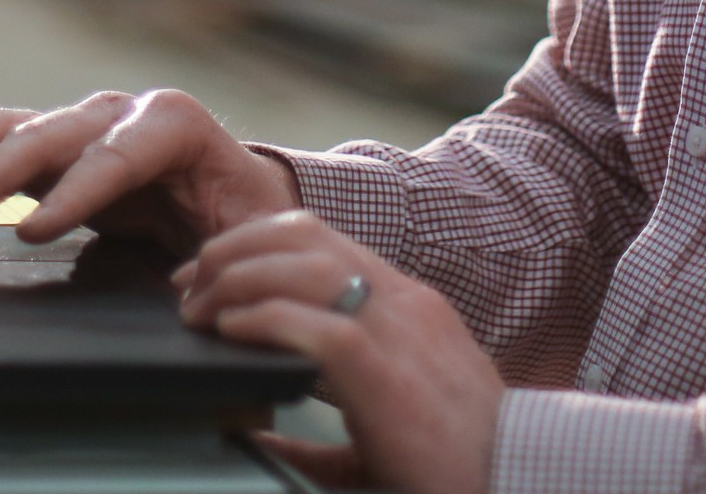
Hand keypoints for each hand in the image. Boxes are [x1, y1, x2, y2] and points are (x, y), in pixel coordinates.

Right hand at [0, 88, 298, 248]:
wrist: (235, 190)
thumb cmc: (245, 216)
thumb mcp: (254, 234)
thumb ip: (233, 257)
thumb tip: (194, 293)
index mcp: (174, 126)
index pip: (118, 155)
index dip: (74, 192)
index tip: (33, 233)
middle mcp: (121, 112)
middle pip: (50, 136)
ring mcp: (82, 124)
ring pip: (12, 128)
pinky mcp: (55, 144)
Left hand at [175, 210, 500, 493]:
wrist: (518, 478)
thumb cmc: (457, 463)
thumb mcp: (384, 426)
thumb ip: (322, 422)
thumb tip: (252, 430)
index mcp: (405, 306)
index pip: (320, 240)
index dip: (254, 244)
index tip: (209, 275)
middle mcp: (403, 302)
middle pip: (302, 235)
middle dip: (232, 249)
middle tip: (186, 285)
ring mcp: (399, 331)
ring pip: (302, 266)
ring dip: (235, 279)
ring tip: (198, 308)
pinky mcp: (386, 375)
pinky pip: (315, 326)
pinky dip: (261, 320)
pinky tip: (230, 332)